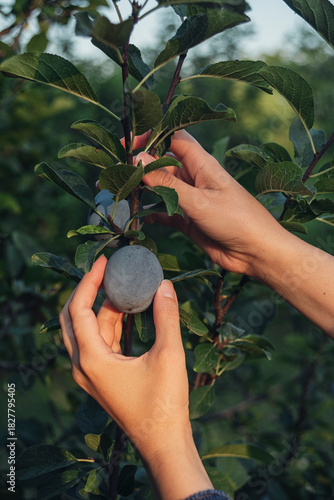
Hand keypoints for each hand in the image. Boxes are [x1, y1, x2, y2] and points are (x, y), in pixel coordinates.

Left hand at [59, 256, 212, 497]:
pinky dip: (108, 323)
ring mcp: (90, 374)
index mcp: (92, 360)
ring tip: (121, 285)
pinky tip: (126, 310)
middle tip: (105, 269)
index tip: (104, 262)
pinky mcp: (101, 378)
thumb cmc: (164, 403)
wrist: (163, 442)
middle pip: (72, 318)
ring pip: (86, 330)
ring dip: (101, 307)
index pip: (79, 310)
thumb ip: (166, 316)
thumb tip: (165, 285)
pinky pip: (98, 342)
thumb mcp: (169, 355)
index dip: (89, 281)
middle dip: (87, 291)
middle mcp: (83, 366)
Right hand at [134, 130, 287, 277]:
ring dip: (143, 190)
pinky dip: (152, 213)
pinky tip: (137, 218)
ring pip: (161, 188)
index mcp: (202, 164)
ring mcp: (191, 200)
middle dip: (140, 165)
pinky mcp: (189, 220)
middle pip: (163, 164)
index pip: (174, 138)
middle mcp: (195, 178)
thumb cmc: (236, 220)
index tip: (128, 142)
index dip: (152, 135)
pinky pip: (165, 212)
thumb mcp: (199, 201)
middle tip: (116, 172)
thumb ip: (167, 184)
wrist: (256, 252)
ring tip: (120, 193)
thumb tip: (138, 160)